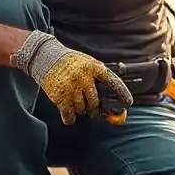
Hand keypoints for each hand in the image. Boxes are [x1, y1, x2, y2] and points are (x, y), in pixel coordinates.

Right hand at [9, 31, 132, 125]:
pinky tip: (69, 114)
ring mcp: (72, 87)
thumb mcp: (86, 63)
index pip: (112, 82)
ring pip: (82, 109)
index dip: (122, 93)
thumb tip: (106, 105)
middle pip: (95, 102)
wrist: (46, 57)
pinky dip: (70, 118)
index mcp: (94, 67)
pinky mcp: (60, 96)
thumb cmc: (69, 62)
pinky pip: (70, 115)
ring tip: (73, 101)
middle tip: (91, 109)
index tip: (128, 103)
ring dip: (80, 110)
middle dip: (93, 109)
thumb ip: (96, 79)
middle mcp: (84, 77)